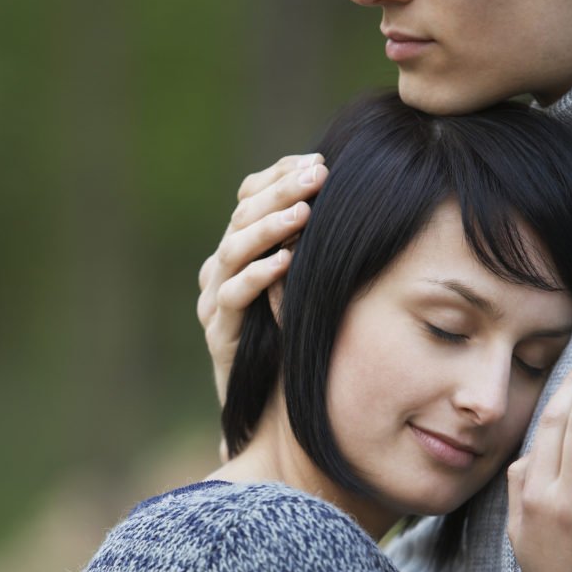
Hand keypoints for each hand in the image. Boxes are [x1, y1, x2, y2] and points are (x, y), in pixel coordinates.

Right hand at [197, 153, 327, 404]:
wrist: (270, 411)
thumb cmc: (295, 342)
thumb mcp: (309, 287)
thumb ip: (317, 248)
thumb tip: (355, 199)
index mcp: (239, 251)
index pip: (249, 196)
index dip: (278, 175)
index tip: (317, 160)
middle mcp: (221, 270)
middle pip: (240, 216)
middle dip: (280, 191)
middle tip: (318, 175)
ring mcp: (216, 302)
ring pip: (232, 251)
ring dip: (269, 228)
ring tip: (304, 211)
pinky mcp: (220, 336)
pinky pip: (233, 299)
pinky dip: (257, 277)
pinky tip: (285, 262)